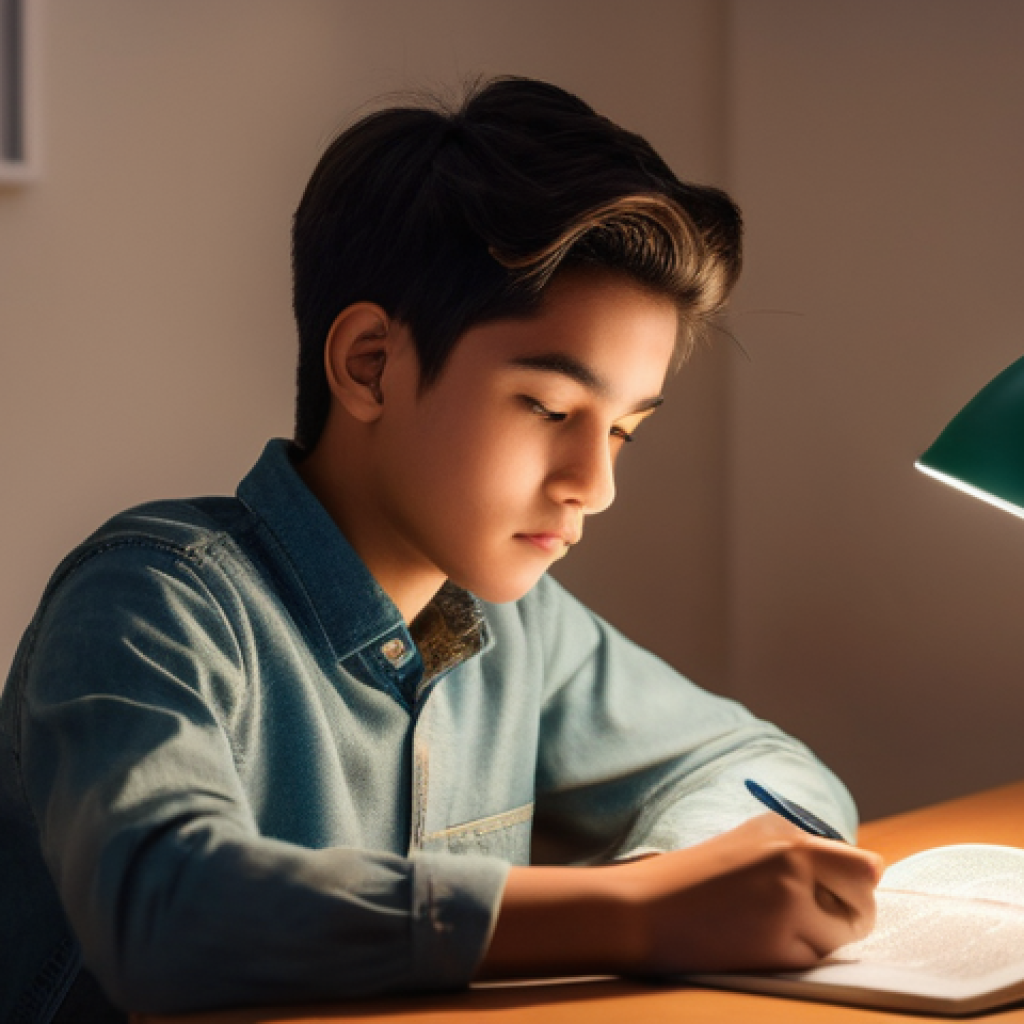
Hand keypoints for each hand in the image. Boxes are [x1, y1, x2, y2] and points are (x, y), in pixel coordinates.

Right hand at [618, 813, 883, 973]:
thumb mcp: (743, 844)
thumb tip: (863, 873)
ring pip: (843, 934)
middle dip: (850, 914)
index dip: (856, 885)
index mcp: (784, 833)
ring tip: (773, 928)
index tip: (842, 894)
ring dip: (820, 938)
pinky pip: (814, 959)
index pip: (863, 864)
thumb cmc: (688, 880)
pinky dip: (795, 957)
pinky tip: (758, 942)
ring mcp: (788, 902)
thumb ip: (797, 853)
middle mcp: (793, 860)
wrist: (640, 910)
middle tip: (814, 918)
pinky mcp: (779, 944)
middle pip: (866, 898)